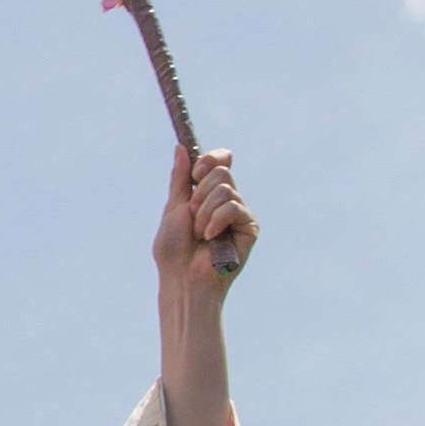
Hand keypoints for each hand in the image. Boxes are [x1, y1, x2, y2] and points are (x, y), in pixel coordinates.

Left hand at [154, 147, 256, 296]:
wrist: (182, 277)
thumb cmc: (174, 249)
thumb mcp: (174, 206)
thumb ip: (180, 178)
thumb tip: (181, 148)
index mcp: (208, 194)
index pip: (221, 161)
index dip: (210, 160)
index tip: (194, 174)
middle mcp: (227, 200)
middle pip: (221, 171)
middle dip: (199, 193)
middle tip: (192, 216)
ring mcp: (240, 213)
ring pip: (225, 189)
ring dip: (203, 212)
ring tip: (199, 233)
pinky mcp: (250, 227)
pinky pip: (234, 207)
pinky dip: (215, 221)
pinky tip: (210, 238)